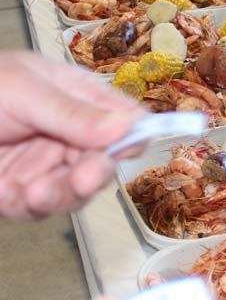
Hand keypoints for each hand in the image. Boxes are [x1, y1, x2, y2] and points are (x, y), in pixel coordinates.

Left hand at [0, 52, 145, 218]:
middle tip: (86, 176)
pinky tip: (23, 197)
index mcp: (74, 96)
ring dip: (66, 194)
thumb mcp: (22, 91)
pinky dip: (36, 206)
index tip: (132, 147)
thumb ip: (74, 113)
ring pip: (77, 190)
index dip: (133, 133)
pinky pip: (42, 208)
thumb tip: (131, 126)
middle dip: (96, 171)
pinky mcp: (18, 193)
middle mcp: (66, 133)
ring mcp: (43, 164)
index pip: (122, 116)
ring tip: (42, 193)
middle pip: (104, 160)